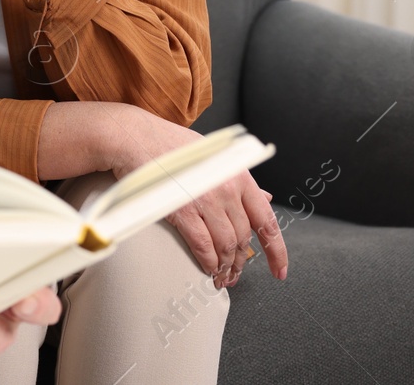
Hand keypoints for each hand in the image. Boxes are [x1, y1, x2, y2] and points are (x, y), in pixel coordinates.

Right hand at [92, 102, 288, 286]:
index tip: (278, 270)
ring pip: (226, 245)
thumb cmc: (170, 143)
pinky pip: (203, 246)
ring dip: (226, 266)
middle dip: (241, 262)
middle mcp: (226, 188)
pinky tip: (208, 269)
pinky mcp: (182, 210)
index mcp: (238, 174)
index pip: (267, 220)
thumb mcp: (213, 154)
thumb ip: (239, 179)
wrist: (135, 137)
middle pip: (244, 237)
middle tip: (236, 274)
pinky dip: (208, 262)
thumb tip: (264, 197)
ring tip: (221, 276)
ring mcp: (205, 200)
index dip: (276, 251)